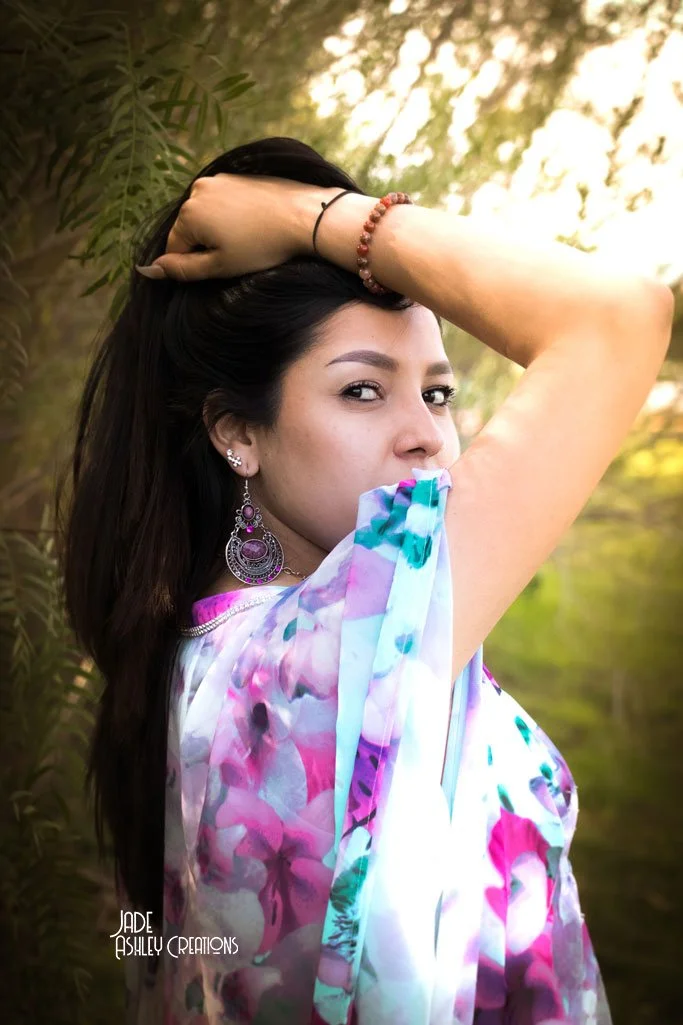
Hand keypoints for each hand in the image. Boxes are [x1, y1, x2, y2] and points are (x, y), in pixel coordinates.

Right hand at [136, 173, 331, 280]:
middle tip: (239, 252)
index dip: (195, 263)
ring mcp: (217, 179)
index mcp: (188, 213)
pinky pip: (222, 202)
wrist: (303, 216)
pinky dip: (232, 215)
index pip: (174, 248)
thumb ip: (182, 270)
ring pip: (206, 215)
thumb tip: (147, 270)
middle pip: (189, 229)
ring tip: (248, 237)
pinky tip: (254, 223)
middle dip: (207, 244)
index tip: (223, 265)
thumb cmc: (262, 246)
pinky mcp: (235, 175)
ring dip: (219, 229)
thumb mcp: (220, 266)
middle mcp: (196, 190)